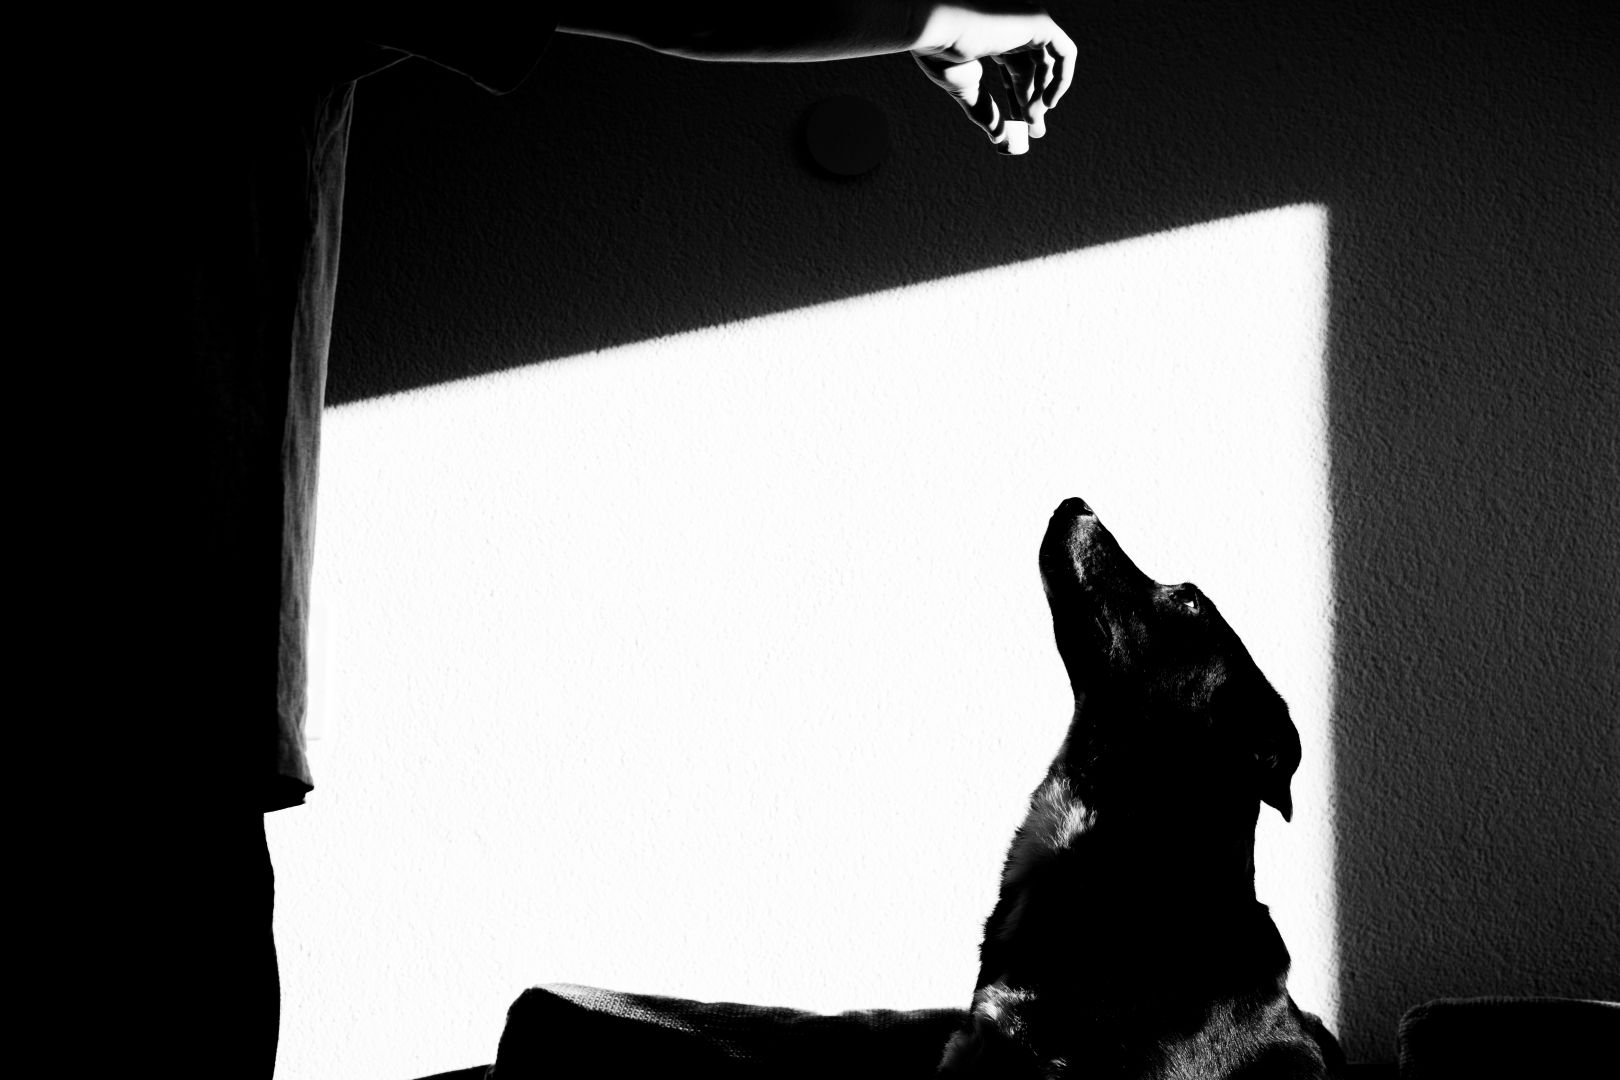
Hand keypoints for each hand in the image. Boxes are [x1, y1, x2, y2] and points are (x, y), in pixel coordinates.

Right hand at [910, 3, 1076, 154]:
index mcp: (993, 33)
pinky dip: (1062, 78)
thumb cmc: (940, 53)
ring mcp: (1027, 20)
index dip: (1020, 96)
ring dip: (1042, 96)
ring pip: (1048, 64)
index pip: (1015, 67)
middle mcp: (1013, 24)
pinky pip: (1065, 53)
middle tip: (1034, 129)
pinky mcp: (1039, 22)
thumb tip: (998, 136)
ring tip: (1032, 122)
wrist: (937, 29)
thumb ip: (984, 110)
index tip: (1022, 123)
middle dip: (1034, 100)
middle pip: (1033, 67)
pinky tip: (1049, 103)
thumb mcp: (965, 87)